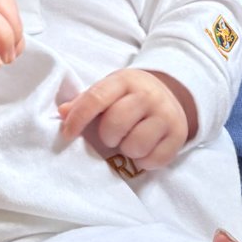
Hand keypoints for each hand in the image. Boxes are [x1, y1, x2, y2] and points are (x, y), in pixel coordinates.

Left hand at [58, 68, 191, 168]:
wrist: (169, 93)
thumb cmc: (129, 96)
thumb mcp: (108, 90)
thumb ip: (85, 101)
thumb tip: (62, 113)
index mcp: (125, 81)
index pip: (97, 98)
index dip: (78, 118)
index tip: (67, 134)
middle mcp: (148, 95)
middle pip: (116, 123)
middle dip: (107, 136)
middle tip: (111, 135)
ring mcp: (166, 115)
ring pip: (136, 145)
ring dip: (127, 149)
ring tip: (129, 141)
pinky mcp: (178, 135)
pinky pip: (154, 160)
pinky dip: (144, 161)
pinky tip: (144, 149)